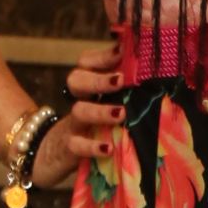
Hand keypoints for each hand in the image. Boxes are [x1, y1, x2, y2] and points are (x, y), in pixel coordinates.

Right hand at [28, 44, 123, 190]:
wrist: (51, 155)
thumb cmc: (92, 127)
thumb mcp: (106, 106)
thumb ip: (125, 92)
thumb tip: (155, 74)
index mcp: (89, 87)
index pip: (87, 62)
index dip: (103, 56)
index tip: (123, 51)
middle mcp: (80, 101)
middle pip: (76, 79)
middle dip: (98, 79)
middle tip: (121, 81)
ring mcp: (73, 125)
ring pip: (79, 111)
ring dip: (100, 111)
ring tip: (121, 114)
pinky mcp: (69, 149)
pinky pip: (76, 145)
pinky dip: (91, 147)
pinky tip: (107, 148)